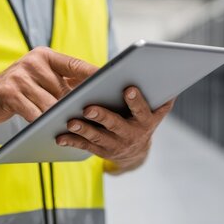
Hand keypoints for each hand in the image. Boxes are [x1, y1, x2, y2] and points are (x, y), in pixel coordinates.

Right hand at [0, 47, 97, 122]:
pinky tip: (48, 130)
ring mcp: (19, 76)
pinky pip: (34, 113)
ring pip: (50, 104)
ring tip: (70, 127)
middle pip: (63, 89)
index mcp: (44, 55)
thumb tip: (93, 93)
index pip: (74, 64)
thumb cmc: (20, 90)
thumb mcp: (39, 79)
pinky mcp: (9, 93)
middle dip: (74, 105)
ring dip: (58, 118)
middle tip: (91, 117)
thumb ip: (61, 81)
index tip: (112, 82)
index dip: (93, 74)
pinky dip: (42, 124)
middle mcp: (32, 61)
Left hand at [56, 87, 174, 173]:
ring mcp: (116, 145)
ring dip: (83, 129)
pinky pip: (85, 146)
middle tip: (88, 108)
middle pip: (116, 124)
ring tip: (70, 121)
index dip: (137, 101)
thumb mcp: (155, 109)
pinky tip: (60, 137)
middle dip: (103, 116)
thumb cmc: (142, 118)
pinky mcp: (102, 152)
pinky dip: (72, 141)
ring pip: (98, 137)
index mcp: (146, 120)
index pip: (143, 110)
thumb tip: (163, 71)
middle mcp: (132, 134)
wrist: (136, 151)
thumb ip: (157, 93)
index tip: (128, 89)